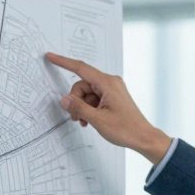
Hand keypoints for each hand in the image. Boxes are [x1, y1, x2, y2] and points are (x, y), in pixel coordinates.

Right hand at [46, 51, 172, 164]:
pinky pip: (94, 98)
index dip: (64, 62)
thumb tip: (64, 99)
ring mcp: (112, 90)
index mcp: (108, 84)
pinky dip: (89, 108)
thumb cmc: (126, 129)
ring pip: (87, 93)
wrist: (143, 137)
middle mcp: (110, 83)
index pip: (81, 68)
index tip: (51, 57)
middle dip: (75, 100)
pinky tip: (90, 120)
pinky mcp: (112, 97)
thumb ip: (79, 108)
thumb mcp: (98, 120)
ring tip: (85, 122)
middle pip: (82, 85)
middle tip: (76, 118)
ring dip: (82, 107)